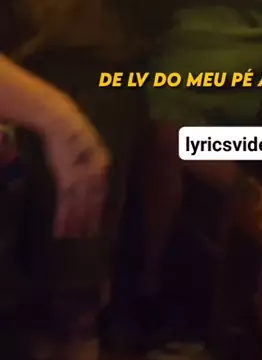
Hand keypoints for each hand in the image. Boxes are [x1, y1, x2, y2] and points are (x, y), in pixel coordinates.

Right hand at [39, 88, 109, 237]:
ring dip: (76, 223)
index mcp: (103, 164)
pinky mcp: (66, 178)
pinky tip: (61, 228)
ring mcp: (81, 176)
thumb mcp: (87, 149)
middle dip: (90, 220)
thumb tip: (92, 181)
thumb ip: (90, 165)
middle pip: (93, 201)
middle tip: (89, 236)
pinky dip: (63, 216)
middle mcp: (96, 172)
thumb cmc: (71, 134)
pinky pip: (65, 202)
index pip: (102, 192)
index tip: (98, 223)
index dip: (99, 209)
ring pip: (80, 205)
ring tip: (73, 237)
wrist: (61, 122)